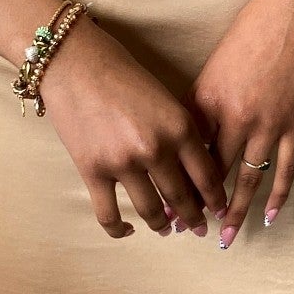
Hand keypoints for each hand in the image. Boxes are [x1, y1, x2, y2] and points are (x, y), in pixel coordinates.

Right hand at [43, 16, 227, 237]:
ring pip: (151, 211)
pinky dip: (120, 230)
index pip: (207, 175)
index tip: (219, 210)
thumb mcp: (165, 98)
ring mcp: (124, 163)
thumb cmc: (122, 73)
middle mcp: (156, 149)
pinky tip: (129, 231)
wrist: (74, 62)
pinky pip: (110, 214)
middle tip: (198, 229)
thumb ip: (180, 131)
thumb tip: (191, 168)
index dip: (215, 198)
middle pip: (182, 197)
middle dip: (194, 218)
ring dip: (161, 225)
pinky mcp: (93, 171)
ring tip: (166, 229)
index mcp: (180, 127)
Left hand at [190, 0, 293, 247]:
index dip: (175, 182)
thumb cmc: (252, 30)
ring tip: (225, 237)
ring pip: (247, 177)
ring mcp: (268, 122)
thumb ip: (201, 104)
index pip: (187, 152)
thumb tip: (189, 138)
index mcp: (208, 101)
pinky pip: (285, 167)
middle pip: (212, 171)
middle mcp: (235, 116)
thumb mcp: (214, 66)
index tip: (163, 205)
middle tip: (184, 230)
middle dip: (197, 205)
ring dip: (235, 211)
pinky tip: (268, 216)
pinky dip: (277, 194)